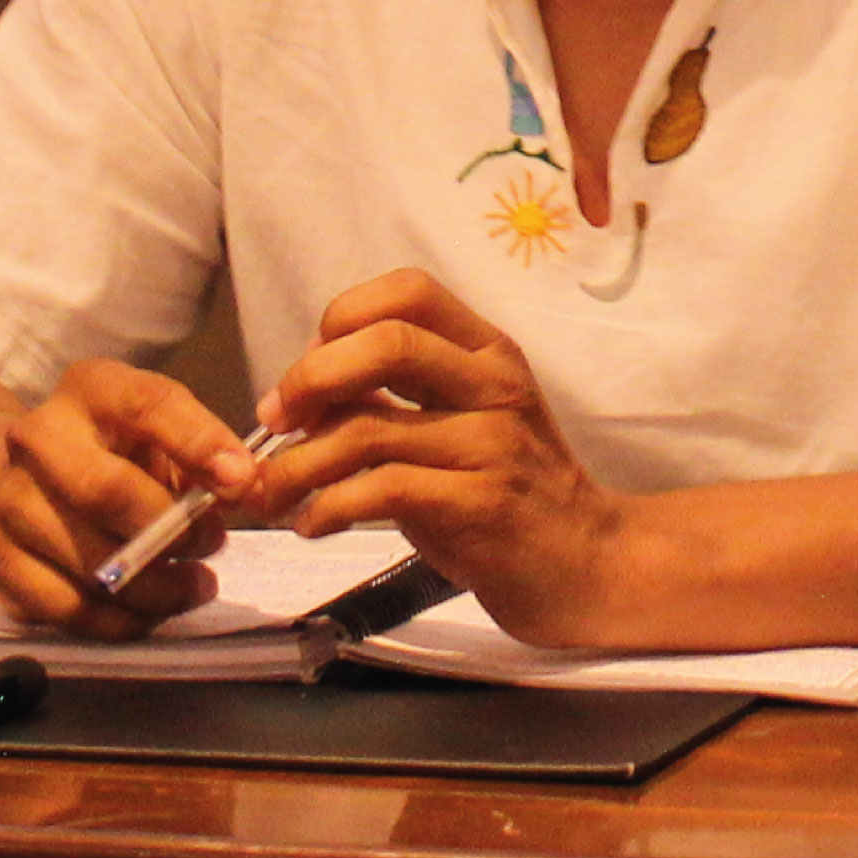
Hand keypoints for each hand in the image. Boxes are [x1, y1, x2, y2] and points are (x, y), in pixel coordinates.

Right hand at [0, 360, 264, 639]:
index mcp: (90, 390)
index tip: (241, 480)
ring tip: (192, 587)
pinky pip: (65, 607)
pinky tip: (148, 613)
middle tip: (211, 546)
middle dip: (171, 529)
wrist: (16, 483)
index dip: (200, 442)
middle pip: (105, 489)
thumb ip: (202, 457)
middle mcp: (37, 438)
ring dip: (155, 587)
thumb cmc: (110, 457)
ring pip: (88, 560)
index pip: (147, 404)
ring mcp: (9, 500)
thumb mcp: (155, 436)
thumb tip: (247, 488)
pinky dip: (118, 621)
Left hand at [262, 270, 642, 644]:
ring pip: (368, 428)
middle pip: (386, 342)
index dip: (340, 320)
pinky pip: (382, 490)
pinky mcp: (480, 505)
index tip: (307, 376)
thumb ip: (397, 397)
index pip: (407, 292)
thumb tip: (297, 394)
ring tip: (272, 495)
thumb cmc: (507, 493)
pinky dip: (328, 508)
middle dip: (310, 379)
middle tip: (275, 422)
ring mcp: (491, 444)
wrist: (585, 565)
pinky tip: (313, 524)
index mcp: (487, 351)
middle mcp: (494, 385)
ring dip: (298, 464)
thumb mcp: (461, 424)